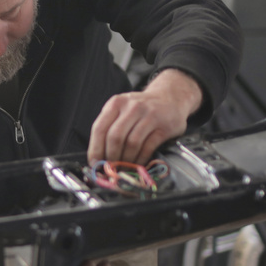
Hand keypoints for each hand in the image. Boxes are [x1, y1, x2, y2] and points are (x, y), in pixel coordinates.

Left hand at [87, 68, 202, 163]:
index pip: (100, 128)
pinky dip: (140, 159)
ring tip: (123, 168)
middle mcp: (132, 107)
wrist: (170, 97)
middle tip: (110, 169)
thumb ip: (109, 128)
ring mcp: (149, 116)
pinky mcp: (163, 126)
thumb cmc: (142, 108)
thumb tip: (97, 157)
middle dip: (111, 157)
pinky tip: (137, 164)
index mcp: (116, 103)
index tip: (94, 163)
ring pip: (131, 143)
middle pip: (115, 137)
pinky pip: (147, 147)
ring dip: (125, 160)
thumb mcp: (121, 110)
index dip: (95, 149)